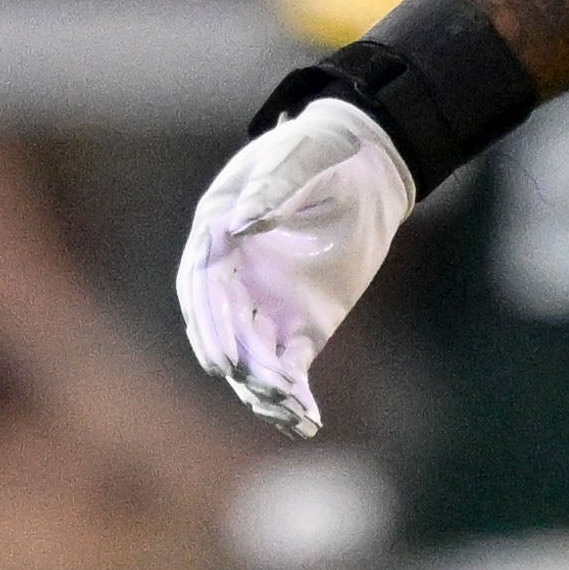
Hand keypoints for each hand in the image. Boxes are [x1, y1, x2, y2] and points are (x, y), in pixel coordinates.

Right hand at [175, 95, 413, 436]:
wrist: (366, 163)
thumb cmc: (323, 150)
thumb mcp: (301, 156)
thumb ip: (272, 188)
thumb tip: (240, 224)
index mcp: (217, 232)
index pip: (202, 286)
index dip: (210, 323)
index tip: (223, 356)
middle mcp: (232, 276)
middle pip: (223, 329)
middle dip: (240, 362)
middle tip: (262, 389)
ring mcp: (264, 304)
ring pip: (253, 357)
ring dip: (266, 389)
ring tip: (292, 414)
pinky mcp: (299, 324)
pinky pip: (289, 366)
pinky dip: (295, 394)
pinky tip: (307, 419)